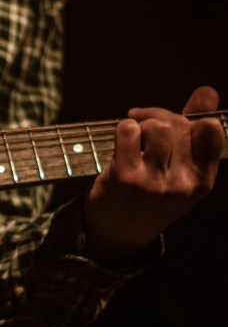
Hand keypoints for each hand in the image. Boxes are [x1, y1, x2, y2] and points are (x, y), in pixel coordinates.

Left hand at [84, 87, 224, 259]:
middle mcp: (183, 184)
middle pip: (179, 124)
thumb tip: (208, 91)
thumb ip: (195, 132)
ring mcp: (156, 183)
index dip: (190, 118)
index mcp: (203, 180)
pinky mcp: (127, 178)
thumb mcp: (181, 173)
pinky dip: (122, 128)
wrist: (116, 234)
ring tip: (132, 135)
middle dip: (157, 115)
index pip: (210, 130)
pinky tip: (120, 141)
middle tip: (142, 123)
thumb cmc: (150, 197)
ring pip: (157, 126)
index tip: (172, 124)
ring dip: (140, 123)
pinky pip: (128, 132)